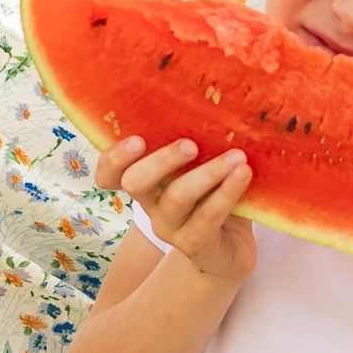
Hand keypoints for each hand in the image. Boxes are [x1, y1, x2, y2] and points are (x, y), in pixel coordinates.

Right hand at [95, 135, 255, 284]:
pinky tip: (243, 174)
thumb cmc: (213, 195)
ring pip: (177, 197)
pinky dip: (227, 192)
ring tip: (237, 156)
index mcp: (145, 180)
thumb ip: (199, 142)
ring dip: (208, 173)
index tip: (137, 139)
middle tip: (190, 145)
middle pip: (135, 183)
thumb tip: (218, 101)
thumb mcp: (200, 166)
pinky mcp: (193, 244)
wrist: (231, 251)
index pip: (109, 173)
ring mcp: (168, 227)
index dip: (114, 158)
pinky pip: (208, 216)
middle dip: (161, 160)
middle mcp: (150, 203)